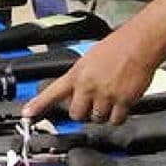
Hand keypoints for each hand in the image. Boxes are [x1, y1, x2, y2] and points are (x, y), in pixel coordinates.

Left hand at [22, 26, 159, 124]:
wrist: (137, 45)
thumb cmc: (115, 48)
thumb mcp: (87, 60)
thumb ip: (79, 78)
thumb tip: (75, 92)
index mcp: (76, 74)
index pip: (52, 92)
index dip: (38, 105)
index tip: (27, 113)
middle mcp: (88, 86)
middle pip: (76, 114)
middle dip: (82, 113)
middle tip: (90, 105)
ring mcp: (105, 95)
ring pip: (96, 119)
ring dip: (101, 114)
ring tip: (108, 100)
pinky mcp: (123, 102)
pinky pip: (116, 120)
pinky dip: (117, 118)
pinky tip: (119, 106)